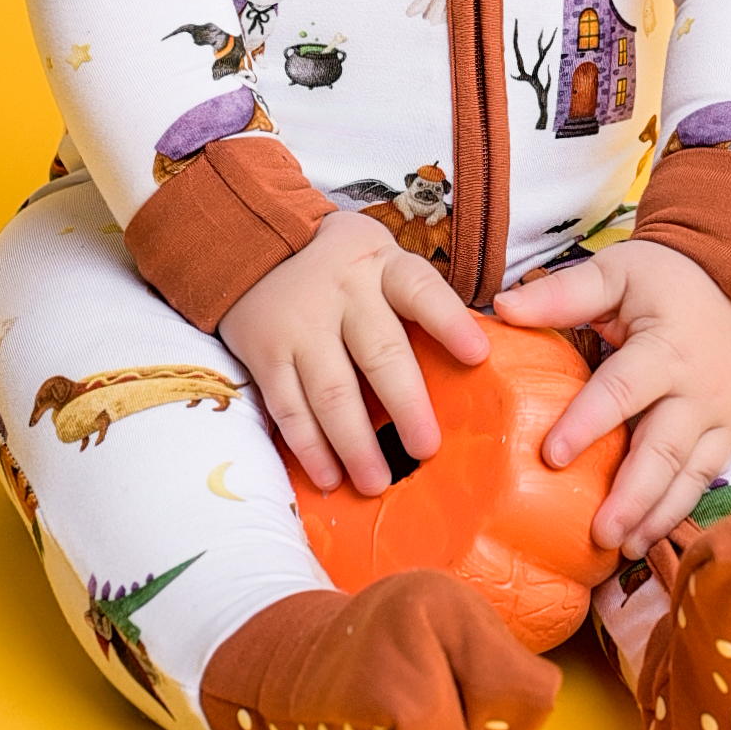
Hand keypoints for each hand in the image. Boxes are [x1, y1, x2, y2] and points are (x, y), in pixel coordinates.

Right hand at [218, 209, 488, 497]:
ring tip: (376, 482)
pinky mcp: (266, 354)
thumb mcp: (382, 263)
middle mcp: (343, 292)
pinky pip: (289, 407)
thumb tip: (472, 367)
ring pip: (331, 390)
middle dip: (405, 405)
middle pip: (379, 352)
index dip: (449, 322)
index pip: (421, 290)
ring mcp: (300, 324)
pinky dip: (310, 447)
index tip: (478, 354)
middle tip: (425, 449)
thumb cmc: (343, 269)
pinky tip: (329, 477)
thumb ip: (417, 304)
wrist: (252, 247)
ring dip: (355, 443)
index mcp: (383, 266)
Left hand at [492, 242, 730, 558]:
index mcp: (667, 346)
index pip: (623, 390)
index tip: (550, 456)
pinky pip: (705, 479)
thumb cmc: (666, 279)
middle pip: (663, 449)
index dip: (587, 423)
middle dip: (631, 496)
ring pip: (689, 476)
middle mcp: (700, 389)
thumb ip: (564, 294)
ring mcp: (722, 417)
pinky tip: (646, 538)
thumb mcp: (617, 271)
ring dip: (654, 515)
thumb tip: (502, 307)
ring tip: (620, 548)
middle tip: (597, 533)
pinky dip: (675, 511)